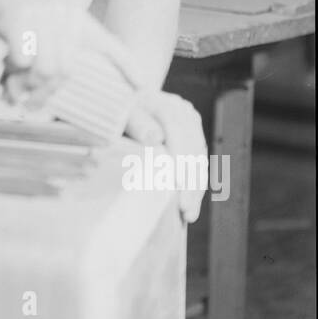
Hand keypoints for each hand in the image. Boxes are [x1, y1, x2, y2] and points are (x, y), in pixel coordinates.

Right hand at [0, 0, 145, 99]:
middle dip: (46, 91)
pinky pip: (24, 57)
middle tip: (30, 101)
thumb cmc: (11, 18)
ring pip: (46, 68)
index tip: (143, 85)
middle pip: (66, 70)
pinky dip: (15, 67)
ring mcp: (41, 11)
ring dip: (28, 84)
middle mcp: (63, 11)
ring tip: (14, 86)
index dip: (127, 65)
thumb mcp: (40, 30)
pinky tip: (8, 65)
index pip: (108, 44)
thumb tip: (59, 84)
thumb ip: (54, 55)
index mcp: (74, 16)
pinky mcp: (17, 14)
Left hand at [125, 90, 207, 222]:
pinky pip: (199, 164)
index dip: (180, 160)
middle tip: (185, 212)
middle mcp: (183, 112)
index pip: (179, 133)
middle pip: (193, 150)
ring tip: (188, 215)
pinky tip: (191, 204)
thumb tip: (155, 138)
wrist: (122, 103)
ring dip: (196, 189)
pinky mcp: (193, 137)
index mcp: (165, 104)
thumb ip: (136, 123)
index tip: (178, 186)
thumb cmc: (117, 113)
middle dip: (190, 183)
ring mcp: (191, 125)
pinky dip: (195, 185)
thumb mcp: (121, 115)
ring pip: (200, 159)